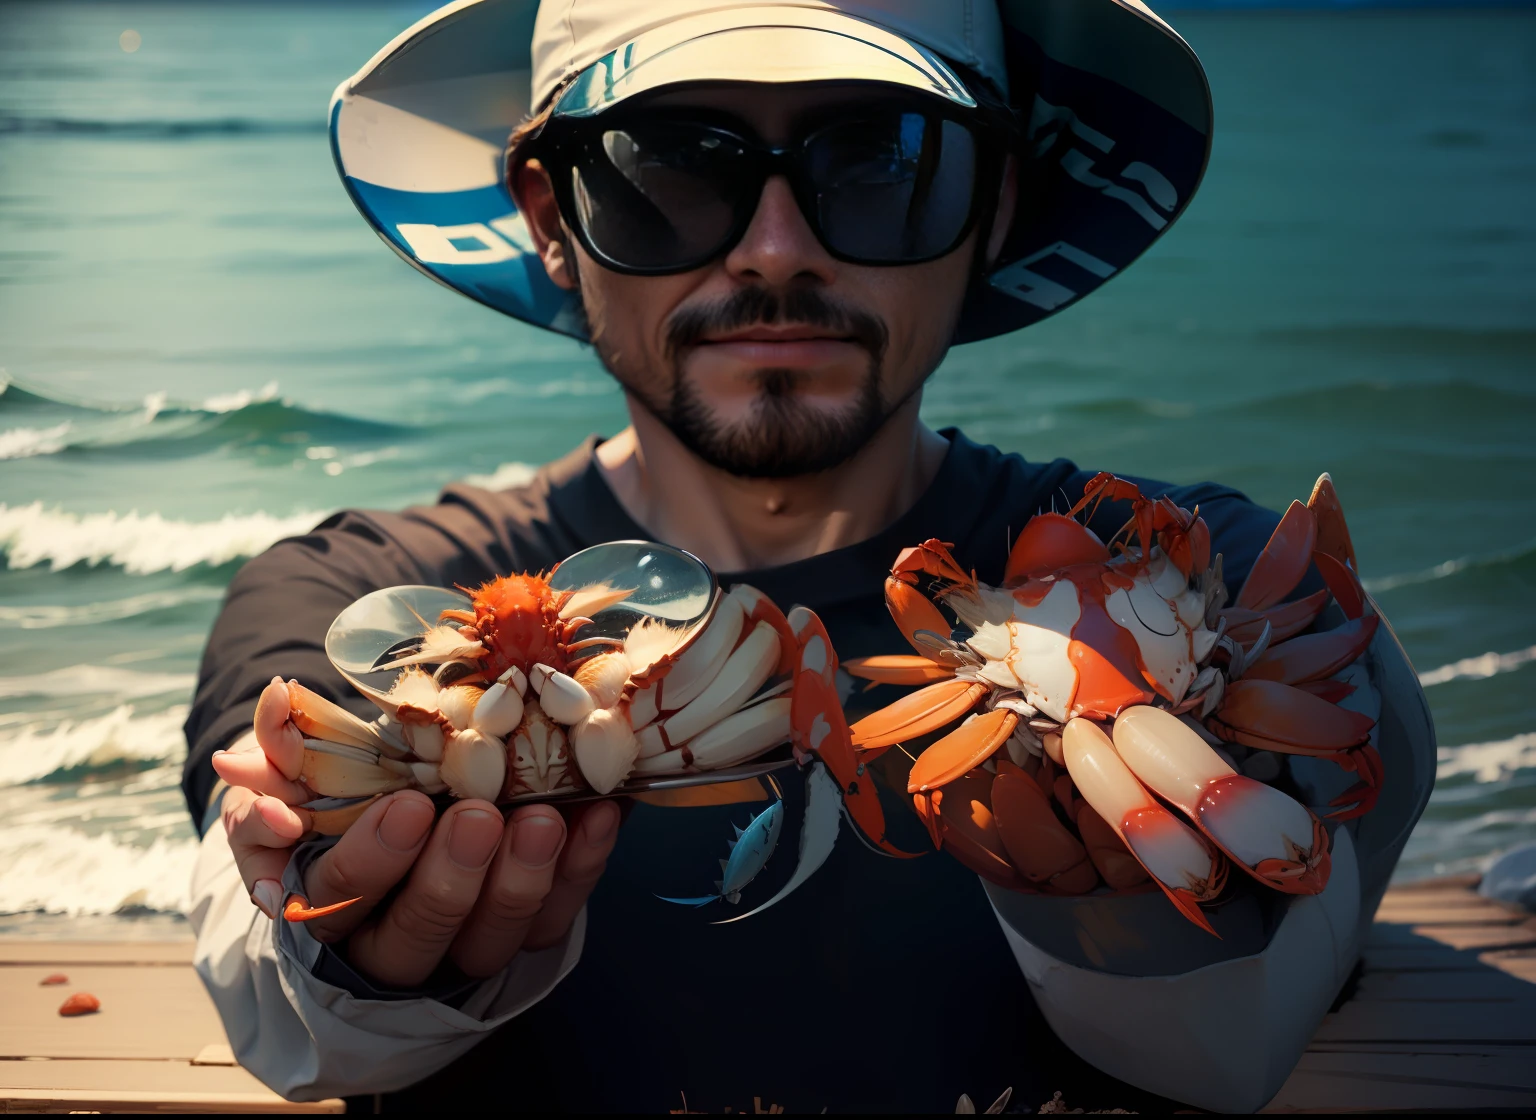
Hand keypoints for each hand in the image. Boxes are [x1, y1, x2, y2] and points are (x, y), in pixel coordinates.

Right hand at [214, 678, 620, 986]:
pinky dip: (581, 867)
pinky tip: (600, 814)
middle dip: (449, 878)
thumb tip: (237, 761)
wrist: (401, 802)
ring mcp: (462, 945)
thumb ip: (269, 762)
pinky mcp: (524, 932)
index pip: (336, 898)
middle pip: (416, 935)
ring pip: (490, 940)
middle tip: (479, 815)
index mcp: (322, 905)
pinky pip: (556, 916)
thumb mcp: (292, 773)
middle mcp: (389, 943)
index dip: (370, 859)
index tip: (406, 804)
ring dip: (523, 879)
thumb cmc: (337, 794)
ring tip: (545, 816)